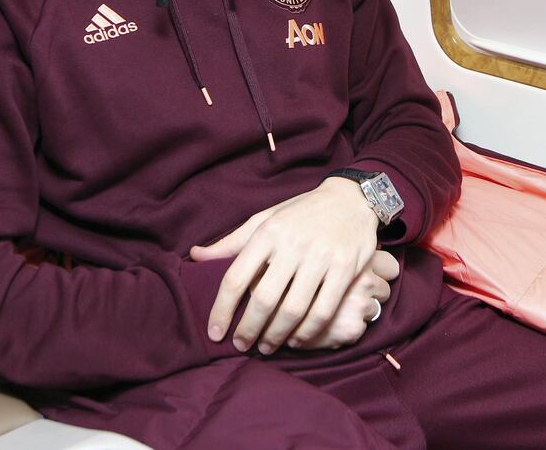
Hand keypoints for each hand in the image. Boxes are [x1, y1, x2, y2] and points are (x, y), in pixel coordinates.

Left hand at [190, 178, 378, 354]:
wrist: (350, 199)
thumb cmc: (300, 212)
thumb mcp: (264, 219)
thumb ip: (232, 242)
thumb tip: (195, 256)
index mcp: (267, 232)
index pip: (236, 276)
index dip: (221, 309)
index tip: (214, 332)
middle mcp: (292, 244)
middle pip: (264, 298)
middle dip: (248, 329)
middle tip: (241, 345)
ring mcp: (320, 257)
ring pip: (293, 309)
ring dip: (276, 336)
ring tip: (266, 346)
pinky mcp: (345, 269)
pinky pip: (323, 310)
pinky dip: (307, 332)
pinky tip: (296, 340)